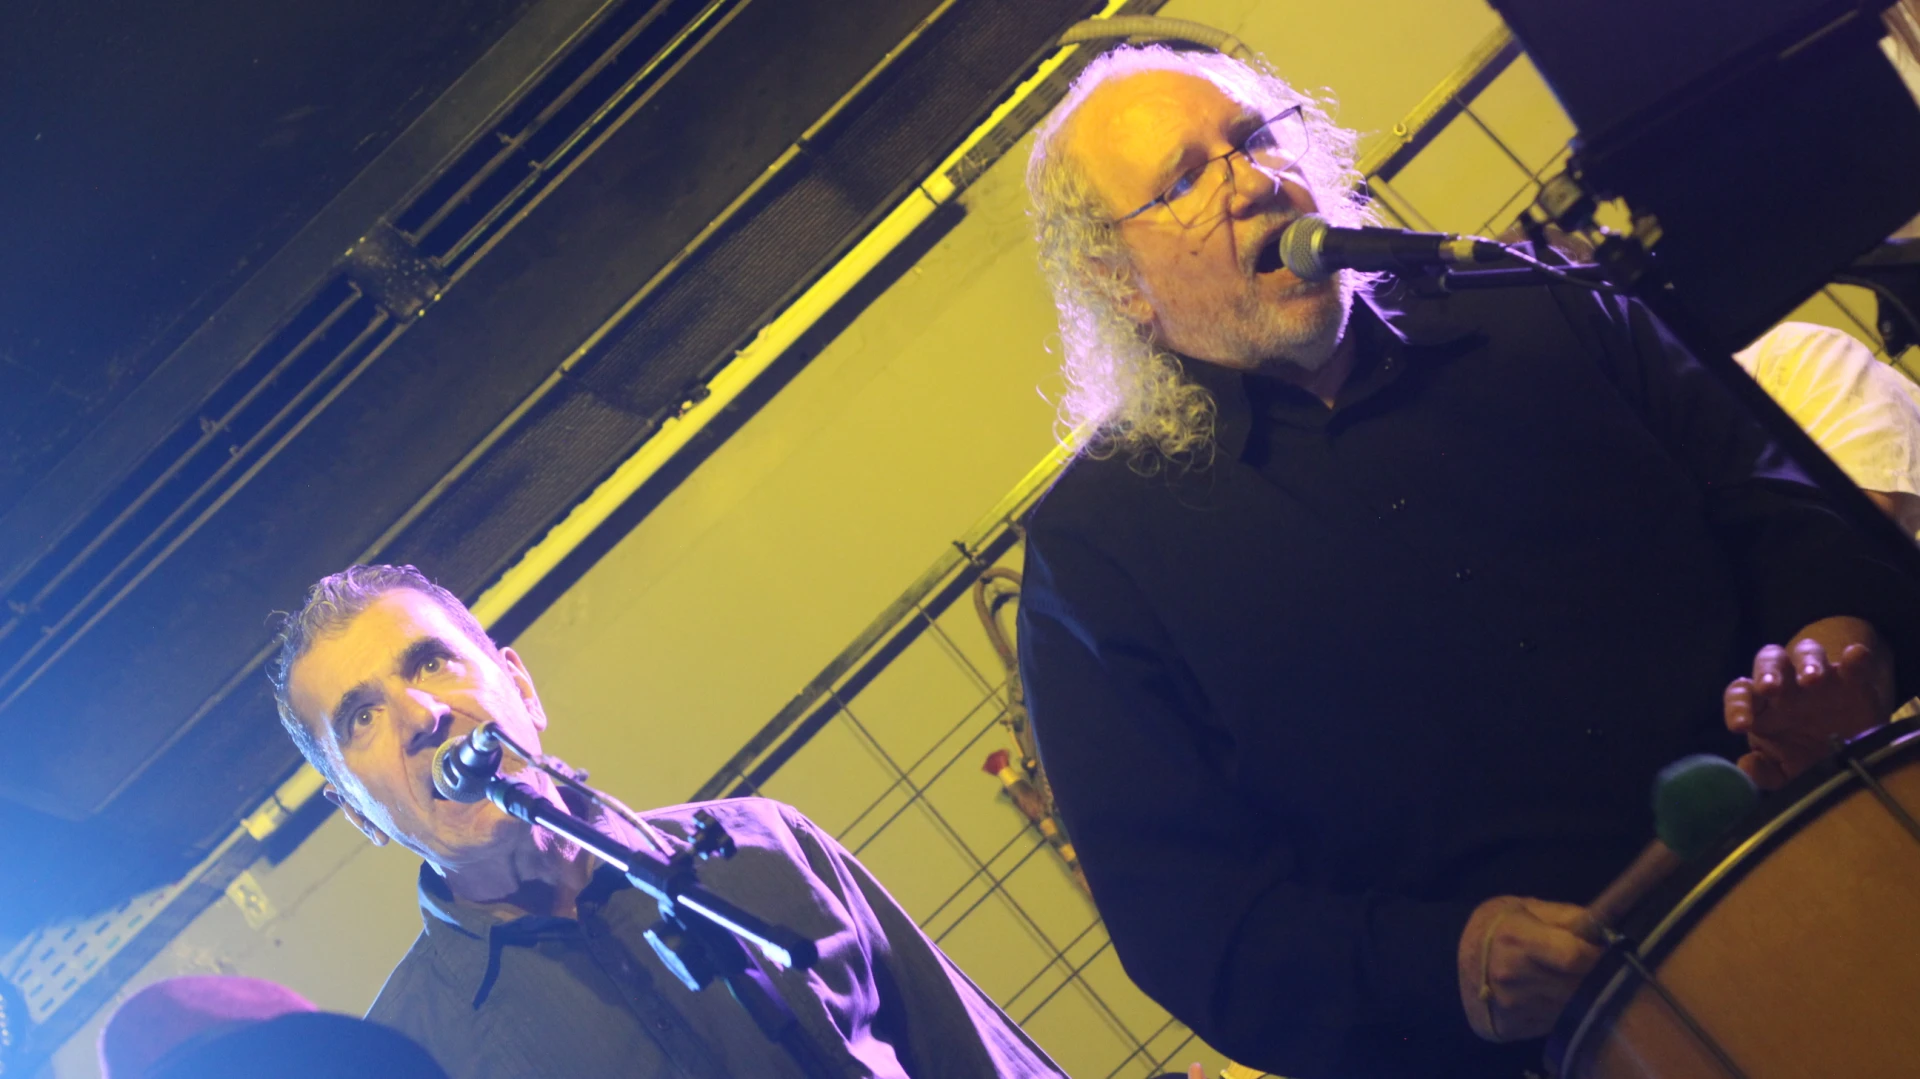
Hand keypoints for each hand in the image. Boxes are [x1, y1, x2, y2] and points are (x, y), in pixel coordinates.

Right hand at [1457, 896, 1602, 1042]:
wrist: (1453, 957)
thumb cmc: (1496, 927)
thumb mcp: (1525, 907)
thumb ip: (1566, 917)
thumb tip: (1605, 932)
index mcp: (1516, 937)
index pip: (1572, 957)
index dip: (1594, 954)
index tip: (1599, 951)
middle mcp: (1510, 974)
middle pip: (1576, 984)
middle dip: (1589, 975)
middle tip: (1581, 964)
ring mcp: (1509, 1004)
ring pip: (1569, 1005)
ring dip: (1573, 994)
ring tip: (1558, 977)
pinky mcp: (1509, 1027)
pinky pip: (1554, 1021)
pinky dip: (1557, 1010)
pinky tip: (1544, 994)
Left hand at [1724, 632, 1890, 789]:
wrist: (1852, 750)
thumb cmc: (1806, 756)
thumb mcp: (1785, 771)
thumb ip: (1765, 773)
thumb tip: (1747, 766)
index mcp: (1762, 705)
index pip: (1740, 693)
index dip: (1737, 706)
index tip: (1740, 726)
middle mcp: (1787, 684)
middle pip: (1768, 661)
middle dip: (1767, 672)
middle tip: (1770, 688)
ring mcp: (1820, 677)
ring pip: (1806, 652)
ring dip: (1807, 662)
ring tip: (1812, 680)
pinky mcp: (1854, 679)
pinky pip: (1854, 662)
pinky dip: (1855, 657)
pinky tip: (1855, 657)